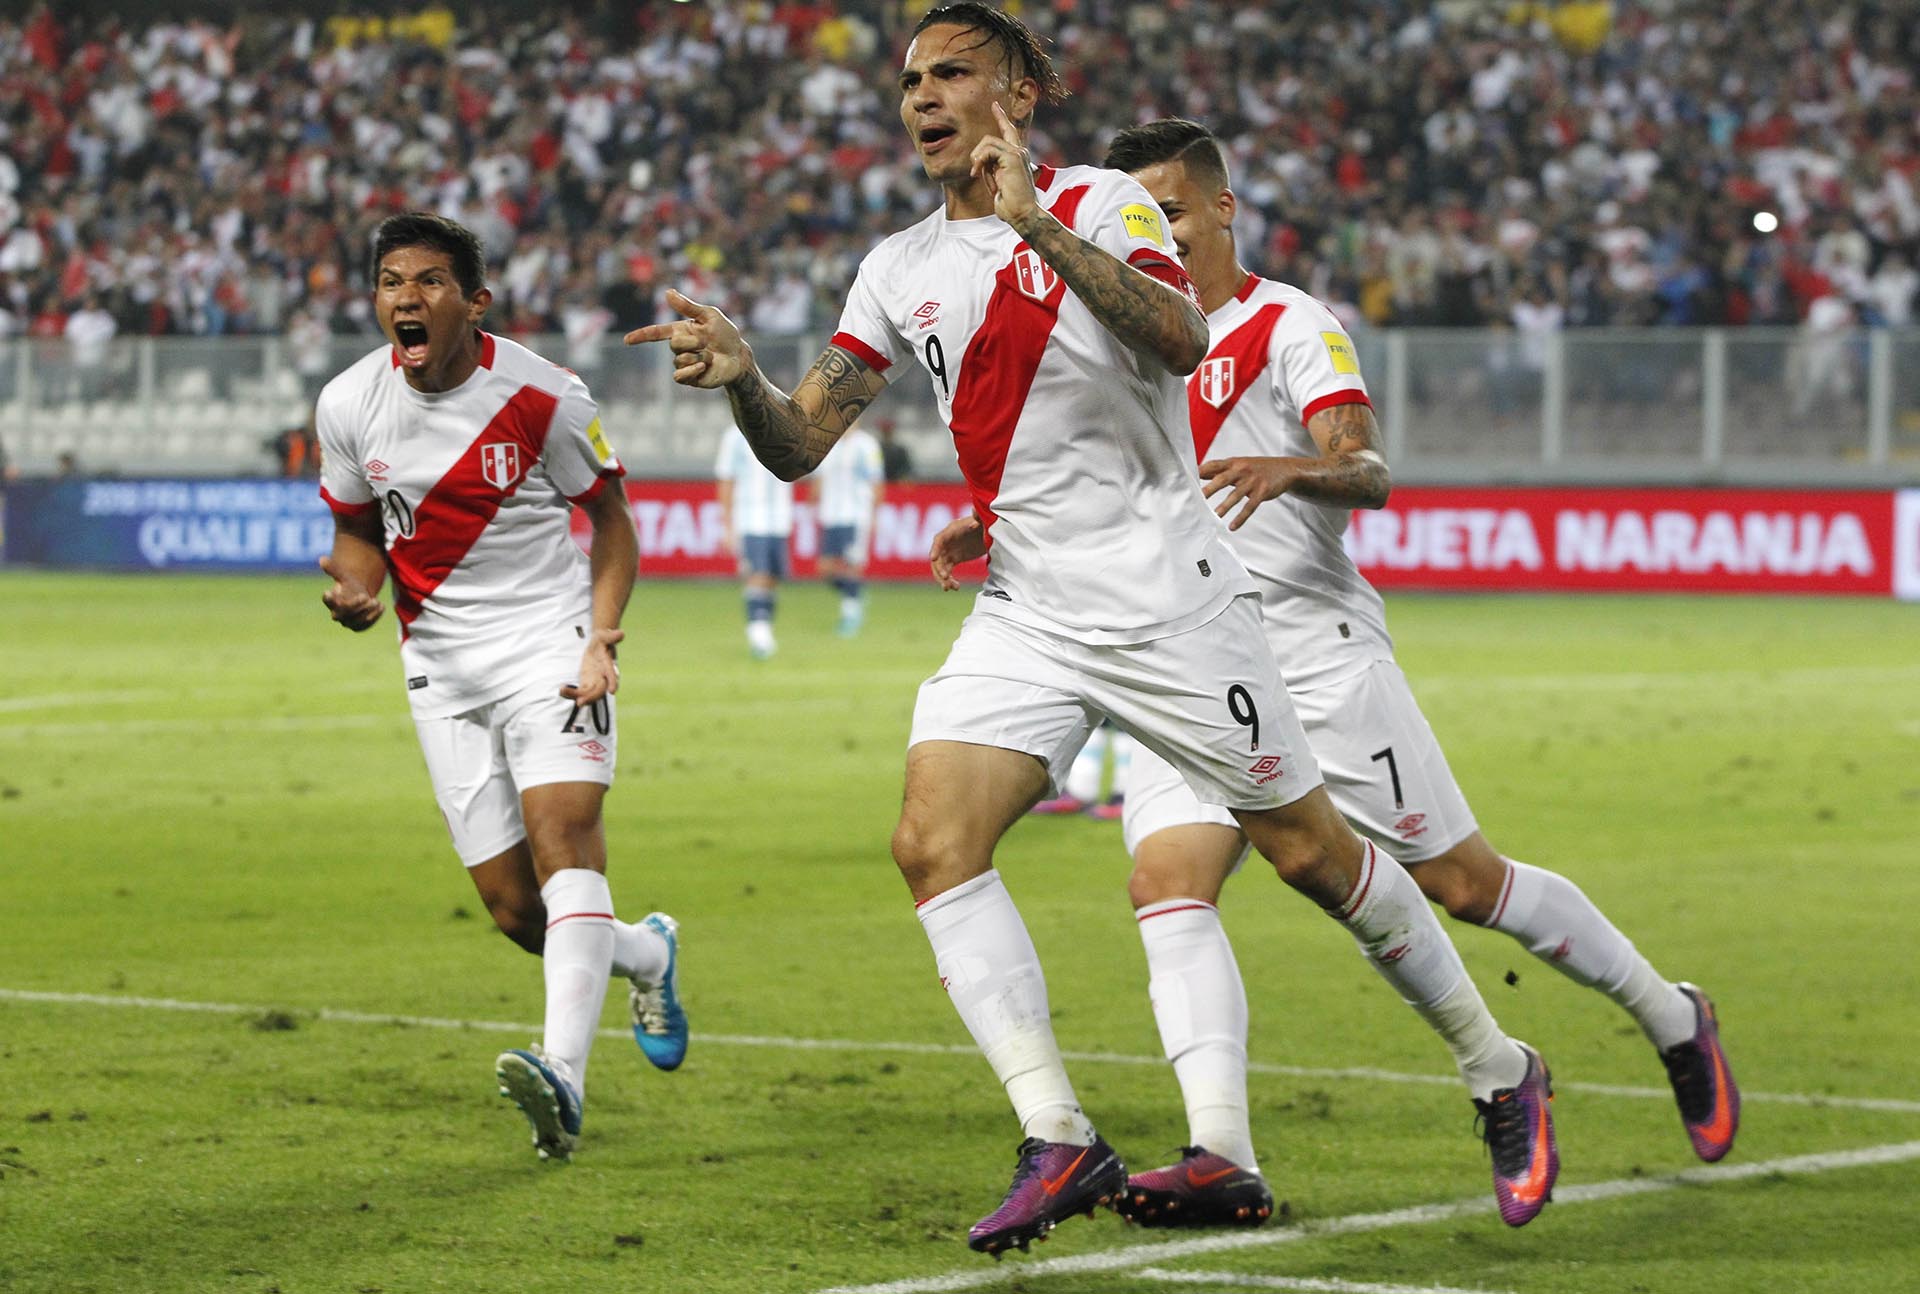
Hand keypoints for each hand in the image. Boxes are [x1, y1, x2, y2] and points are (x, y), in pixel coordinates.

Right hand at [318, 555, 382, 630]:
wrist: (361, 597)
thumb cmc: (350, 586)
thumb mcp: (344, 576)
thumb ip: (334, 569)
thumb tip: (322, 559)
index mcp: (332, 601)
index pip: (327, 601)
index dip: (328, 598)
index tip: (328, 591)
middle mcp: (337, 614)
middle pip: (342, 613)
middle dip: (354, 605)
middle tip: (365, 595)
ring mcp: (347, 622)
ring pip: (355, 621)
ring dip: (366, 612)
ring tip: (376, 601)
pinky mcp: (358, 627)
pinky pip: (365, 626)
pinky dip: (374, 617)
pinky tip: (381, 606)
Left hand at [562, 628, 623, 704]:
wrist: (598, 646)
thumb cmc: (602, 640)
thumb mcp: (605, 636)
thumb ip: (611, 636)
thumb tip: (621, 633)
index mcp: (608, 666)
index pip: (612, 675)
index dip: (613, 682)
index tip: (612, 691)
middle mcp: (603, 677)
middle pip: (599, 690)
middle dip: (591, 697)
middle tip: (580, 702)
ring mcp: (594, 682)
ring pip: (588, 694)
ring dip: (576, 696)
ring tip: (562, 691)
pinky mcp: (586, 683)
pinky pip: (580, 692)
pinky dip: (571, 693)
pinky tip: (562, 690)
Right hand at [624, 290, 751, 387]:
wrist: (738, 356)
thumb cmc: (725, 333)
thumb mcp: (709, 315)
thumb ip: (688, 306)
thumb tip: (667, 292)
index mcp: (680, 331)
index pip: (656, 333)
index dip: (641, 336)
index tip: (627, 340)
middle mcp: (679, 347)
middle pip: (674, 344)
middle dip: (693, 341)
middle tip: (707, 342)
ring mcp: (683, 363)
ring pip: (679, 359)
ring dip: (699, 355)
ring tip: (710, 356)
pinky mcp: (689, 378)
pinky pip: (680, 376)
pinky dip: (692, 369)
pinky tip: (704, 366)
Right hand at [929, 512, 985, 589]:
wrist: (990, 532)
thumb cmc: (986, 524)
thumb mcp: (984, 521)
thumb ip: (978, 517)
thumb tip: (975, 510)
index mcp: (952, 530)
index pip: (939, 539)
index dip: (935, 548)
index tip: (933, 559)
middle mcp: (947, 541)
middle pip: (937, 556)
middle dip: (939, 568)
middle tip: (946, 579)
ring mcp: (949, 550)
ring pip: (940, 566)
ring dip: (944, 577)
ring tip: (953, 587)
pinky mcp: (954, 559)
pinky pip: (947, 571)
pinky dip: (949, 579)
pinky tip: (955, 588)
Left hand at [970, 103, 1039, 228]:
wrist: (1023, 214)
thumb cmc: (1010, 204)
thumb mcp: (997, 182)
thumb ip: (990, 167)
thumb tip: (977, 160)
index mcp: (1017, 157)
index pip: (1009, 131)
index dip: (1001, 117)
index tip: (994, 105)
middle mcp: (1019, 152)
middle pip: (991, 138)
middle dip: (978, 153)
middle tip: (975, 172)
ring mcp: (1017, 153)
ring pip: (987, 142)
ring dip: (977, 159)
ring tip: (976, 174)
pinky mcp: (1013, 157)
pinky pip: (988, 150)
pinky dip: (980, 161)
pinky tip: (978, 173)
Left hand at [1199, 456, 1306, 529]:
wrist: (1285, 469)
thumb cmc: (1257, 468)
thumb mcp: (1239, 464)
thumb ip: (1221, 469)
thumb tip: (1199, 472)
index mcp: (1234, 462)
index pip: (1213, 465)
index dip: (1200, 471)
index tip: (1187, 479)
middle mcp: (1242, 470)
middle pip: (1222, 479)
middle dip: (1209, 489)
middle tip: (1197, 499)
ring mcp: (1252, 481)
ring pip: (1235, 495)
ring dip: (1224, 507)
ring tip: (1214, 516)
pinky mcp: (1262, 492)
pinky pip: (1250, 507)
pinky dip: (1241, 518)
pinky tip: (1232, 527)